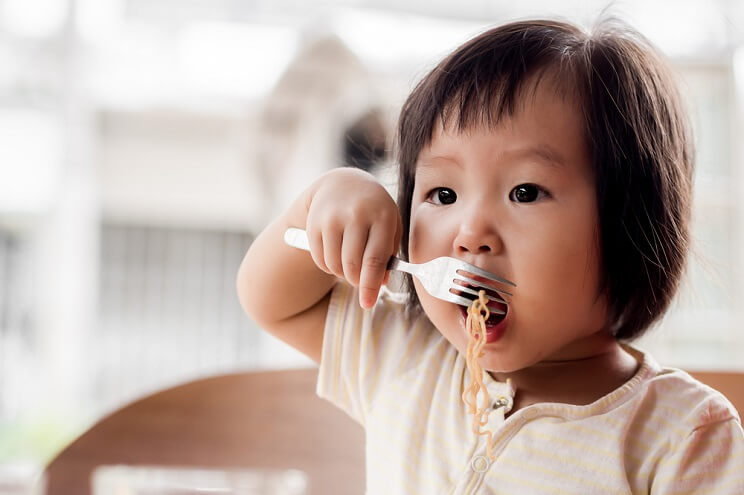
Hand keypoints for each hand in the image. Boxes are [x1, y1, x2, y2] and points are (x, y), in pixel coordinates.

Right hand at [304, 168, 401, 308]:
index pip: (374, 260)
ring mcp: (332, 218)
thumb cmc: (375, 211)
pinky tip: (337, 257)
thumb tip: (379, 284)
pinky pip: (320, 259)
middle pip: (352, 266)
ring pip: (335, 265)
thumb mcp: (390, 226)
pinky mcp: (314, 223)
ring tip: (350, 267)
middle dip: (357, 282)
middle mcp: (356, 215)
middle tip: (361, 281)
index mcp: (382, 217)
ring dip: (343, 275)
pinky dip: (329, 267)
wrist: (344, 183)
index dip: (371, 286)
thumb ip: (389, 255)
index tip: (368, 304)